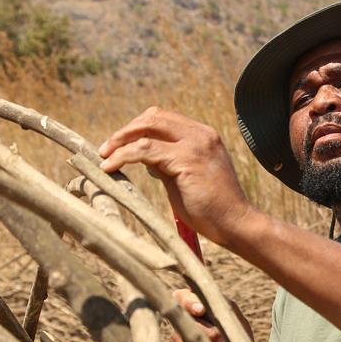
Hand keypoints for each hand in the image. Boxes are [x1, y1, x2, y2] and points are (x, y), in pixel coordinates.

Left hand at [98, 107, 256, 246]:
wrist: (235, 224)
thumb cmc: (211, 209)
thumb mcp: (184, 177)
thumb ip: (166, 163)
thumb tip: (143, 157)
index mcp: (202, 136)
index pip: (162, 118)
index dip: (137, 128)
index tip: (118, 145)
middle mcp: (201, 134)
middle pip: (153, 117)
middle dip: (125, 131)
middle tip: (106, 149)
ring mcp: (195, 145)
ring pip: (146, 130)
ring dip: (120, 142)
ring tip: (104, 158)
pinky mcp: (186, 160)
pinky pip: (145, 151)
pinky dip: (123, 156)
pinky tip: (110, 167)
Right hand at [168, 288, 248, 341]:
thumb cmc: (237, 336)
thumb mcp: (237, 321)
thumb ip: (226, 309)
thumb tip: (209, 305)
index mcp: (192, 308)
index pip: (182, 298)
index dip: (189, 303)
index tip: (201, 309)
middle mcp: (180, 326)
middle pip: (189, 330)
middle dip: (212, 337)